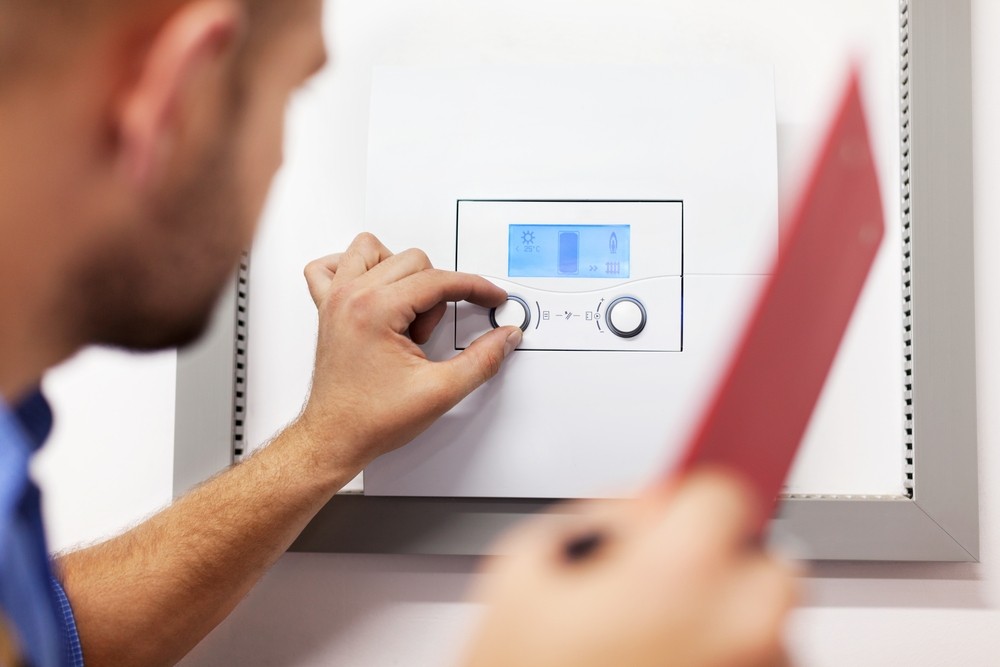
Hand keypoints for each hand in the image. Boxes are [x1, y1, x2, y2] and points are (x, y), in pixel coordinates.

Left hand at [296, 233, 522, 475]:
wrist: (335, 439)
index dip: (474, 288)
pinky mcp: (327, 310)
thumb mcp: (440, 392)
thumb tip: (505, 337)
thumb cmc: (370, 420)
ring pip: (371, 250)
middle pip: (412, 261)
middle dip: (435, 295)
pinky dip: (353, 270)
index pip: (438, 280)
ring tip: (406, 311)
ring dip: (399, 273)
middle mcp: (350, 297)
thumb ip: (482, 360)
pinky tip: (372, 292)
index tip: (491, 297)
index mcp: (375, 311)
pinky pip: (330, 267)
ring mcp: (334, 301)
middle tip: (430, 335)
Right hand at [462, 469, 798, 666]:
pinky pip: (763, 664)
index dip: (691, 500)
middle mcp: (741, 626)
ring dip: (727, 621)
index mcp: (681, 571)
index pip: (726, 489)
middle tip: (663, 588)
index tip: (683, 511)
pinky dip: (729, 661)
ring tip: (656, 646)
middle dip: (721, 563)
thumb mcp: (527, 565)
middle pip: (767, 559)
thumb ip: (602, 514)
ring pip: (769, 621)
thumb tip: (651, 502)